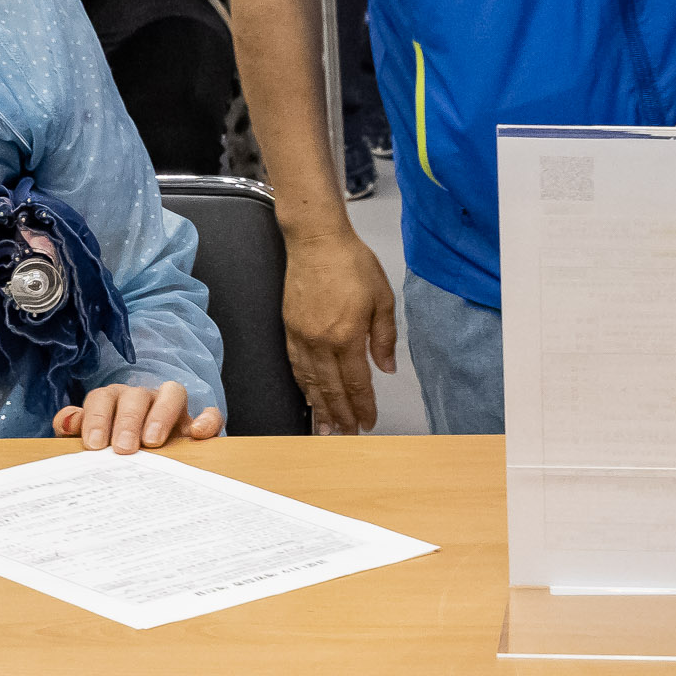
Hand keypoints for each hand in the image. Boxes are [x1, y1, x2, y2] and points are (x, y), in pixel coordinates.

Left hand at [54, 381, 222, 451]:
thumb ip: (77, 431)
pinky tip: (197, 435)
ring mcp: (173, 410)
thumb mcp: (95, 445)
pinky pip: (209, 413)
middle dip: (127, 420)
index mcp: (114, 402)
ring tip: (153, 442)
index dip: (96, 418)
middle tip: (122, 448)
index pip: (102, 398)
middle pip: (135, 396)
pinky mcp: (199, 424)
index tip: (94, 445)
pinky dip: (206, 420)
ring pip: (172, 393)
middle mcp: (143, 400)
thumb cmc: (117, 454)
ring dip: (161, 415)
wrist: (153, 474)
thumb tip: (65, 424)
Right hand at [281, 226, 396, 434]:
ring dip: (320, 408)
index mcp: (347, 336)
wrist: (316, 241)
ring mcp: (302, 337)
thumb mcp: (382, 297)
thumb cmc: (352, 263)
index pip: (356, 382)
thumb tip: (386, 368)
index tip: (368, 422)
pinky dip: (303, 386)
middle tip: (348, 435)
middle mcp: (321, 342)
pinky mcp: (289, 329)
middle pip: (331, 389)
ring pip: (311, 382)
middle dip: (341, 415)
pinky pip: (296, 366)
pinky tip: (309, 396)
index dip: (363, 405)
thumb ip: (384, 336)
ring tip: (327, 429)